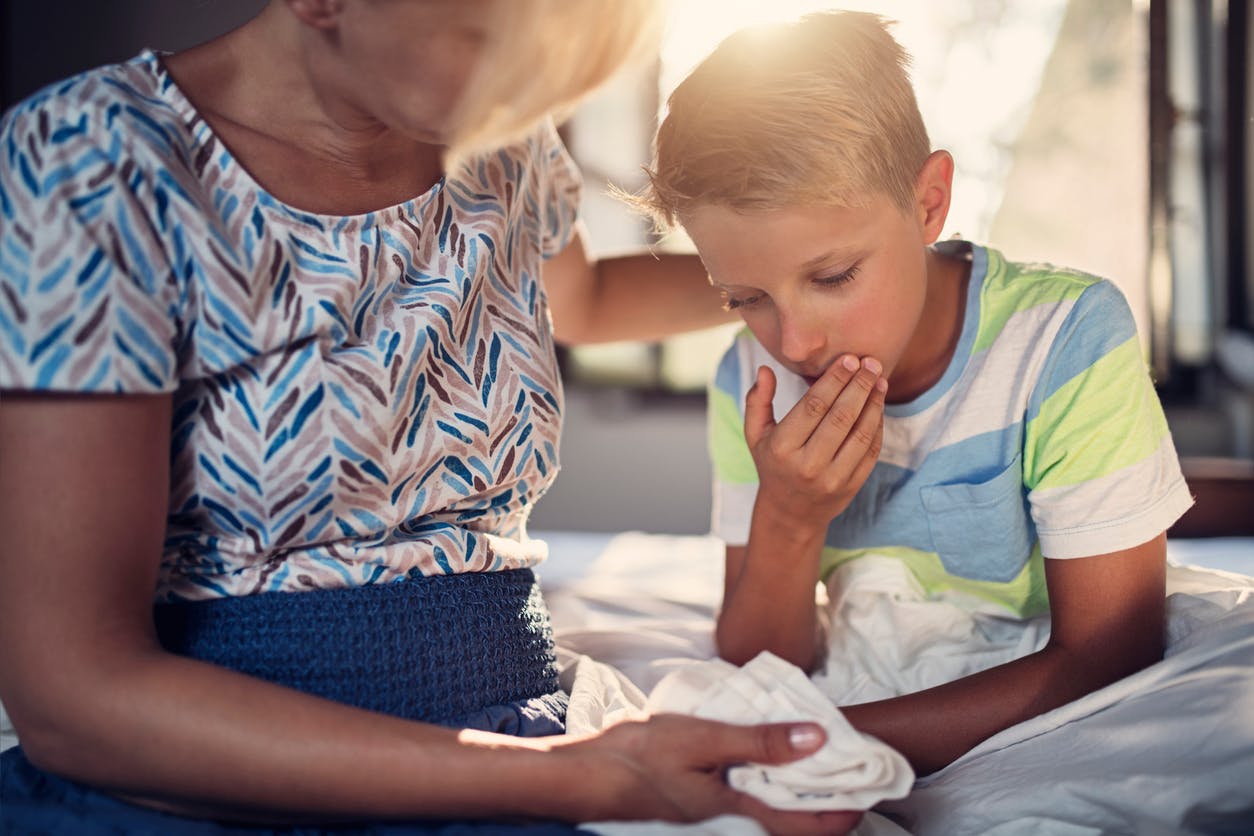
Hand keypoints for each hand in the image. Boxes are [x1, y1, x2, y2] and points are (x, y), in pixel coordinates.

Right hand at [563, 715, 862, 834]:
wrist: (579, 776)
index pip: (807, 826)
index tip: (872, 789)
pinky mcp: (696, 806)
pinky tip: (764, 757)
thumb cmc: (637, 757)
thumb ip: (759, 742)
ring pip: (768, 811)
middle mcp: (729, 826)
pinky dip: (766, 784)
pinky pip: (745, 802)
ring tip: (816, 758)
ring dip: (794, 791)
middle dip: (824, 800)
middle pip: (791, 822)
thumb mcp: (703, 739)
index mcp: (737, 816)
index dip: (844, 812)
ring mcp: (710, 819)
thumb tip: (816, 740)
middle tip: (850, 766)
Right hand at [744, 356, 885, 530]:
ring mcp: (832, 478)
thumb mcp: (756, 435)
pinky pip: (870, 451)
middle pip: (841, 417)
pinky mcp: (851, 486)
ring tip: (880, 380)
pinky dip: (877, 425)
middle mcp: (807, 464)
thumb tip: (766, 370)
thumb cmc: (772, 464)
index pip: (813, 406)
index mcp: (782, 447)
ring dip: (874, 403)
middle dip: (859, 385)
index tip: (850, 359)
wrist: (790, 513)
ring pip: (860, 433)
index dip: (834, 380)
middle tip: (872, 362)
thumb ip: (757, 401)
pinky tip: (878, 405)